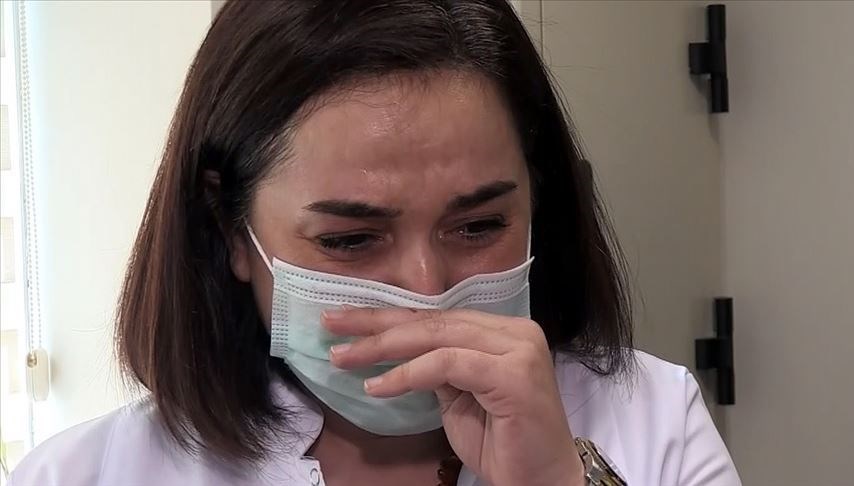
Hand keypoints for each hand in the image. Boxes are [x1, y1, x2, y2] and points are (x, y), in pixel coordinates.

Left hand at [322, 307, 584, 485]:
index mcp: (502, 331)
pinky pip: (448, 364)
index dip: (388, 317)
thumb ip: (436, 366)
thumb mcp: (458, 396)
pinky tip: (378, 386)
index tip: (345, 321)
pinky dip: (408, 373)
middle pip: (432, 320)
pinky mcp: (515, 374)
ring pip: (437, 336)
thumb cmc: (501, 443)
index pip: (436, 317)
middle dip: (376, 324)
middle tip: (331, 325)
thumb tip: (393, 348)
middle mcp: (514, 331)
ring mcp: (518, 349)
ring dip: (384, 348)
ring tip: (344, 358)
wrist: (541, 481)